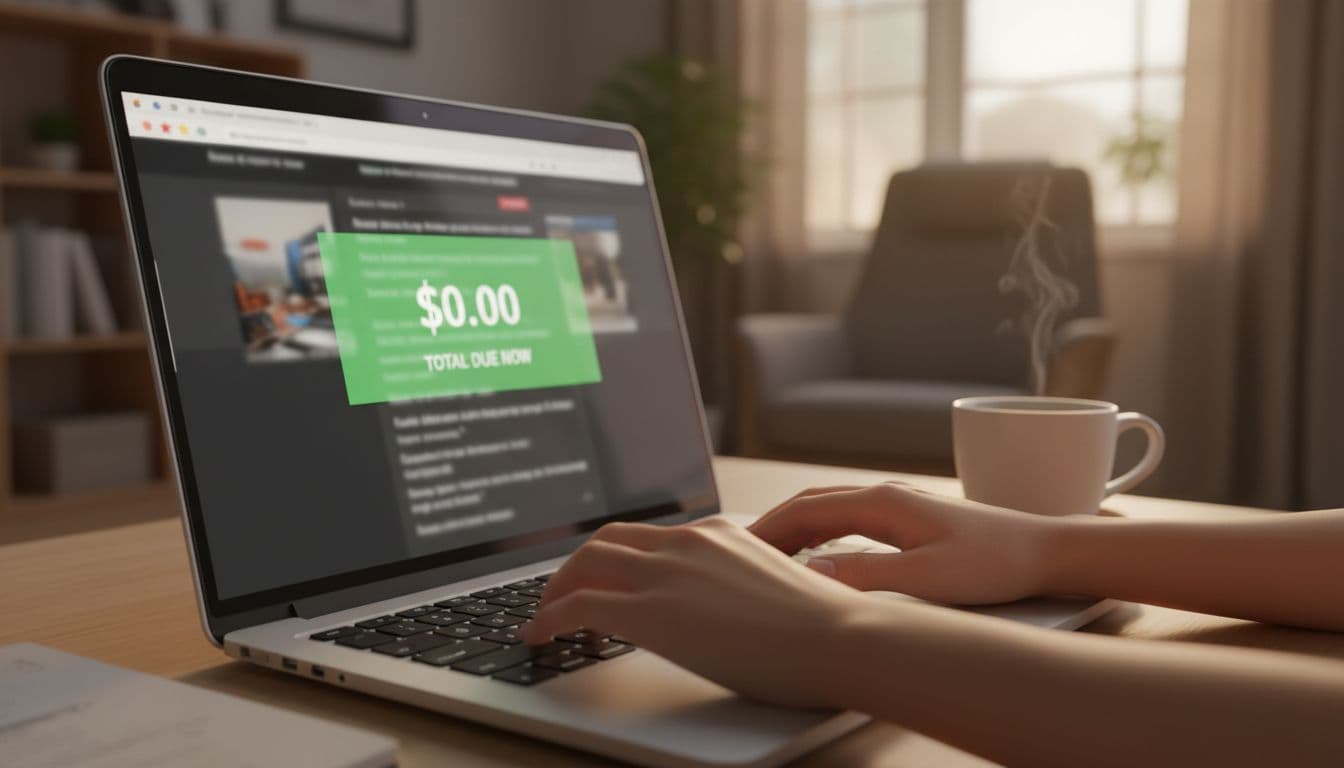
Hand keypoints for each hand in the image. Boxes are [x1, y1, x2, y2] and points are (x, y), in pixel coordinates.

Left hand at [521, 516, 879, 707]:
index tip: (600, 578)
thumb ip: (740, 584)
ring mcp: (667, 573)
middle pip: (605, 541)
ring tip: (545, 617)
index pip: (646, 535)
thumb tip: (729, 608)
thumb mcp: (774, 588)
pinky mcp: (652, 611)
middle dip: (574, 568)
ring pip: (585, 565)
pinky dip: (549, 618)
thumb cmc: (824, 629)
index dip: (613, 557)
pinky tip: (540, 636)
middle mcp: (687, 542)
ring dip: (556, 590)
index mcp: (716, 534)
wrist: (841, 639)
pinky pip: (578, 606)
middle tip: (560, 596)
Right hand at [749, 483, 1059, 604]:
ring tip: (764, 557)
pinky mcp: (908, 518)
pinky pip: (845, 518)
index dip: (764, 532)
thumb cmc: (992, 565)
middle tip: (736, 557)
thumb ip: (865, 577)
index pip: (802, 511)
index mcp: (881, 503)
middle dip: (768, 527)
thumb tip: (809, 575)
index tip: (734, 555)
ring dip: (791, 528)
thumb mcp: (926, 581)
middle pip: (807, 503)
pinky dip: (816, 531)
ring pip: (825, 508)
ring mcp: (896, 503)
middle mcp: (883, 495)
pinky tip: (813, 555)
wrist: (1044, 552)